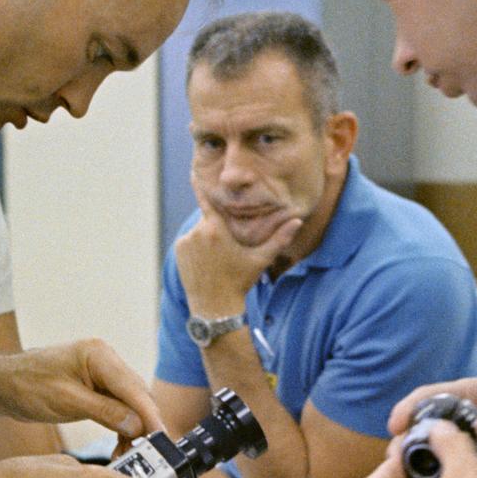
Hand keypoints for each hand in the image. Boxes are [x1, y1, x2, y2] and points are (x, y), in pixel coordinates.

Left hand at [0, 340, 162, 439]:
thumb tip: (137, 426)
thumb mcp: (66, 401)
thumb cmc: (26, 386)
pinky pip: (119, 409)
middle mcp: (106, 361)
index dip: (150, 415)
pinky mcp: (97, 388)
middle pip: (137, 396)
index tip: (162, 438)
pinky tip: (122, 447)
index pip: (133, 387)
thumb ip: (105, 412)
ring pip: (131, 405)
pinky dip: (122, 428)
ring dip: (134, 430)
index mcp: (99, 355)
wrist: (2, 385)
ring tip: (130, 457)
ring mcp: (102, 374)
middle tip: (149, 455)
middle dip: (145, 425)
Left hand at [175, 193, 300, 313]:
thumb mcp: (261, 259)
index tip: (194, 170)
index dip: (200, 185)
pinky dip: (196, 248)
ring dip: (207, 239)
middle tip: (227, 249)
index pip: (207, 200)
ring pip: (199, 232)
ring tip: (217, 260)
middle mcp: (197, 232)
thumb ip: (279, 238)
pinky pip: (189, 242)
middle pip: (209, 220)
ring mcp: (185, 242)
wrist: (215, 306)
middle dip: (218, 227)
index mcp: (216, 229)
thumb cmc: (240, 281)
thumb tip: (298, 220)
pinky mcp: (178, 251)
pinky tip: (206, 264)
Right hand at [386, 378, 476, 477]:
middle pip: (418, 429)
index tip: (396, 425)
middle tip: (395, 464)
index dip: (410, 407)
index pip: (433, 397)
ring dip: (407, 472)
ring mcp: (460, 456)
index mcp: (476, 401)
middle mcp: (462, 426)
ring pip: (420, 460)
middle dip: (402, 444)